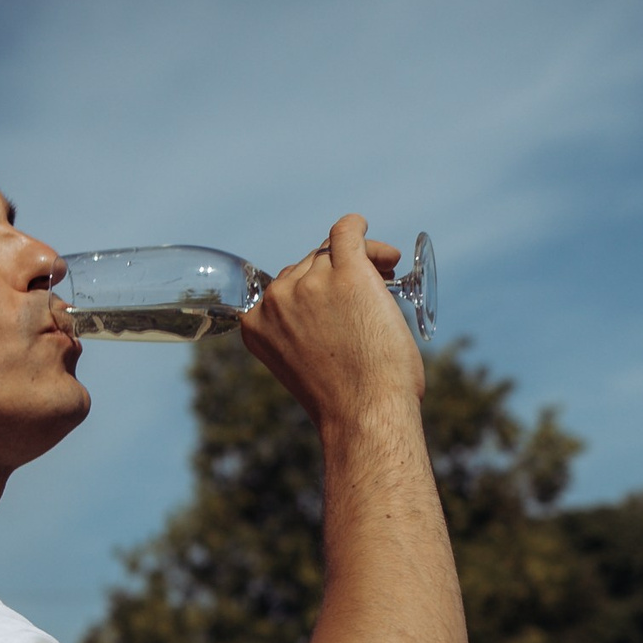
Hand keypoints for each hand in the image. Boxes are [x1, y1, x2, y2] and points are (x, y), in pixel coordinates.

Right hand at [237, 213, 420, 428]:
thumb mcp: (304, 365)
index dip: (314, 286)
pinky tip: (366, 229)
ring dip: (358, 258)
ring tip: (386, 271)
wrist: (365, 415)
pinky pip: (346, 232)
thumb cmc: (346, 402)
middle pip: (308, 266)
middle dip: (337, 273)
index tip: (338, 297)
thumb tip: (332, 307)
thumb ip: (303, 332)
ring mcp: (310, 283)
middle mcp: (277, 298)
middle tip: (374, 285)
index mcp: (256, 322)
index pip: (284, 287)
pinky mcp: (347, 274)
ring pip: (331, 253)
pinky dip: (357, 228)